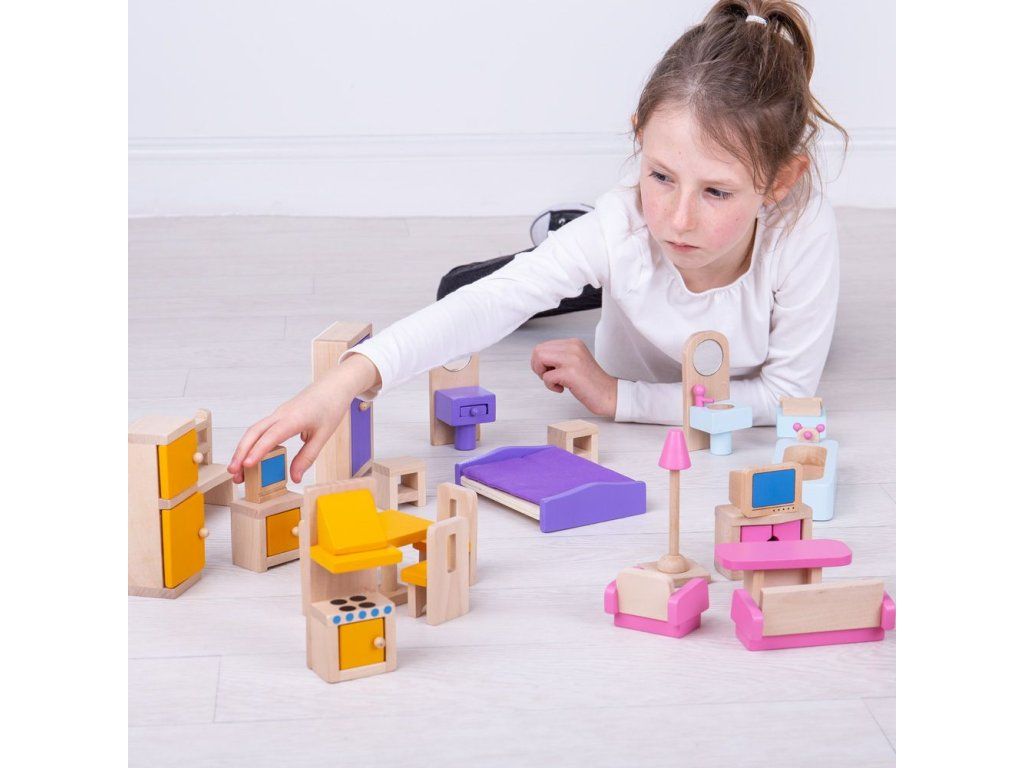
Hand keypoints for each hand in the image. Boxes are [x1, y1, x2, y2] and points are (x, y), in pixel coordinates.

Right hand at [228, 353, 379, 483]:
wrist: (334, 386)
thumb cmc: (330, 407)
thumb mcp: (323, 435)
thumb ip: (308, 457)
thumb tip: (295, 478)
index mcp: (293, 418)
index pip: (271, 436)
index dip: (257, 451)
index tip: (246, 465)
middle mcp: (281, 415)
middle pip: (253, 433)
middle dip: (241, 453)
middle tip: (234, 473)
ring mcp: (278, 414)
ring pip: (254, 431)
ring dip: (244, 450)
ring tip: (239, 472)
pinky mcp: (279, 417)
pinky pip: (261, 431)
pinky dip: (253, 445)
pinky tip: (251, 460)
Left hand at [530, 338, 617, 417]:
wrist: (608, 395)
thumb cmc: (590, 382)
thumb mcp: (574, 361)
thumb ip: (559, 356)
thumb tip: (537, 358)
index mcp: (573, 343)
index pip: (543, 346)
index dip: (541, 362)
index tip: (551, 371)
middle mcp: (573, 347)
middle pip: (538, 350)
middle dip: (538, 367)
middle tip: (549, 377)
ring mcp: (572, 359)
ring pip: (540, 359)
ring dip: (542, 374)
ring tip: (555, 381)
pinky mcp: (571, 373)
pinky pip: (547, 377)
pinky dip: (550, 386)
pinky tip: (562, 388)